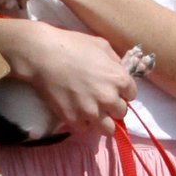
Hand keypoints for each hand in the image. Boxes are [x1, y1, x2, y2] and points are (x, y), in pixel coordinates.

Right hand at [1, 21, 136, 137]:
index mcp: (119, 79)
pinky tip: (76, 112)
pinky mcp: (73, 119)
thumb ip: (115, 62)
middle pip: (121, 113)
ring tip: (93, 114)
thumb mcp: (102, 45)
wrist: (44, 56)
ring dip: (102, 122)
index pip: (131, 94)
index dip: (122, 91)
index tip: (111, 88)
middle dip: (112, 107)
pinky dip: (81, 123)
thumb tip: (119, 72)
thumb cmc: (73, 45)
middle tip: (100, 100)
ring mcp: (91, 111)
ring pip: (108, 130)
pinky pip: (84, 129)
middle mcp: (109, 98)